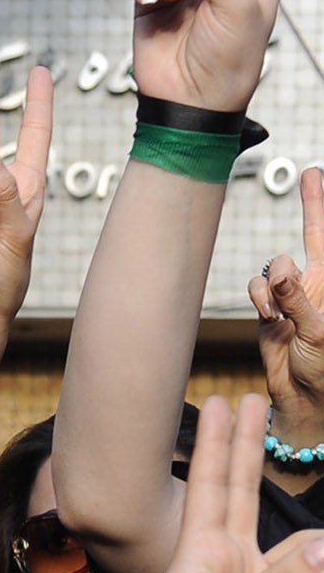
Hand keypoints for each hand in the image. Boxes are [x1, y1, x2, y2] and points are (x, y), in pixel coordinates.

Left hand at [113, 394, 323, 572]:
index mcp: (202, 553)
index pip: (209, 485)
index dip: (218, 443)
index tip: (220, 402)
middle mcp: (228, 563)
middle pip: (243, 495)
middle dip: (249, 450)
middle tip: (257, 402)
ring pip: (303, 552)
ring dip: (321, 552)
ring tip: (323, 565)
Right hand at [252, 168, 323, 439]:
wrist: (302, 397)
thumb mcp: (318, 332)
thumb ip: (297, 298)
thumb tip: (279, 268)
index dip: (322, 207)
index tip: (317, 175)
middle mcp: (313, 284)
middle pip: (310, 235)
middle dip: (312, 205)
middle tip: (309, 176)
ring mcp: (289, 296)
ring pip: (272, 268)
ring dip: (271, 286)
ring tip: (277, 312)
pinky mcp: (267, 309)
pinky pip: (255, 290)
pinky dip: (258, 301)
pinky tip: (268, 319)